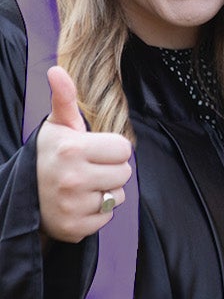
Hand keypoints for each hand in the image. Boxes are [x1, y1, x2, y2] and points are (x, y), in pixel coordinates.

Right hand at [36, 67, 132, 243]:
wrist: (22, 197)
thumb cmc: (48, 156)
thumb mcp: (57, 126)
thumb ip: (65, 98)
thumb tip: (56, 70)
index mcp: (72, 149)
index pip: (124, 148)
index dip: (110, 149)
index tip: (90, 151)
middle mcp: (72, 178)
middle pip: (125, 172)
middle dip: (109, 170)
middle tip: (85, 170)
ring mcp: (72, 205)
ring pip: (117, 196)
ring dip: (104, 192)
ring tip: (80, 187)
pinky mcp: (74, 228)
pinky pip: (107, 218)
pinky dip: (96, 213)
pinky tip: (77, 205)